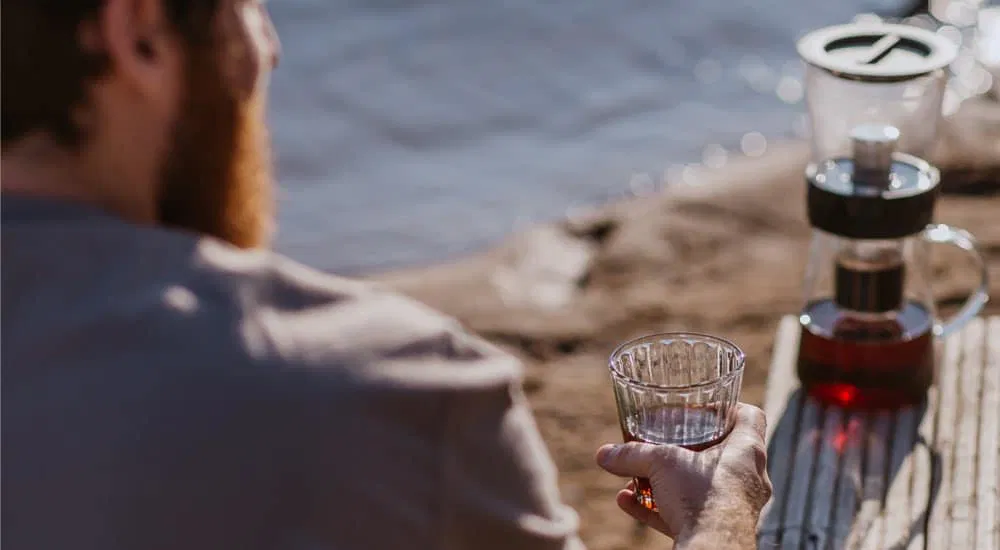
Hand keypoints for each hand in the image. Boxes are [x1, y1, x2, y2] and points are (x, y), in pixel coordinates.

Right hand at [595, 403, 771, 542]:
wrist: (712, 548)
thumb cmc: (701, 497)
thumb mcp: (661, 464)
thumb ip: (632, 455)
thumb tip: (604, 454)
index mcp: (747, 450)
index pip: (749, 417)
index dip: (728, 407)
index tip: (703, 408)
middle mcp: (748, 478)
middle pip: (723, 453)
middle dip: (690, 448)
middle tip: (667, 442)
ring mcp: (736, 507)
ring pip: (701, 487)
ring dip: (668, 481)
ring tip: (638, 476)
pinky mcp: (718, 530)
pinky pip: (687, 514)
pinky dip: (659, 508)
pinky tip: (628, 502)